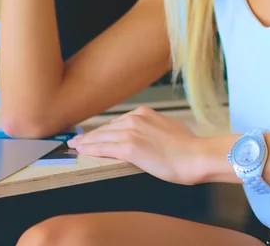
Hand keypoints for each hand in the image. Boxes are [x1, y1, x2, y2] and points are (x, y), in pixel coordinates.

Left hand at [67, 106, 204, 185]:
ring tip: (76, 146)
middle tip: (78, 140)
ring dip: (86, 142)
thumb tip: (152, 133)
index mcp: (145, 112)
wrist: (194, 156)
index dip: (105, 130)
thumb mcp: (170, 127)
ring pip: (102, 137)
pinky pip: (104, 149)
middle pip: (107, 128)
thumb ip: (155, 126)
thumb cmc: (187, 146)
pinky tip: (82, 152)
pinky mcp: (129, 148)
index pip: (118, 122)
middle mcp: (135, 119)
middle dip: (91, 135)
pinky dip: (91, 149)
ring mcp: (131, 133)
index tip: (96, 134)